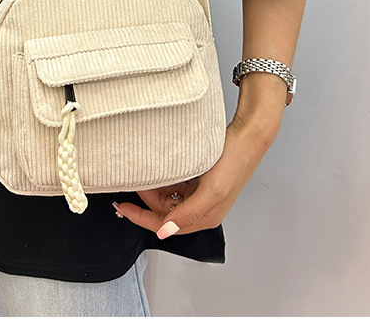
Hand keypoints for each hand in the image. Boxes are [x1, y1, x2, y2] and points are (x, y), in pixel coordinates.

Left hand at [113, 117, 271, 237]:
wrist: (247, 137)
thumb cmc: (235, 162)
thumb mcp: (211, 191)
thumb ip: (187, 214)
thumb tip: (164, 232)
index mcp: (204, 218)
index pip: (164, 225)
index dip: (140, 217)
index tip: (122, 206)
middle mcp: (201, 209)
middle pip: (163, 210)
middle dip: (147, 196)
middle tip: (136, 179)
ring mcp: (200, 194)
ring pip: (167, 196)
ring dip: (154, 185)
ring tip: (145, 172)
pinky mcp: (200, 179)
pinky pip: (174, 183)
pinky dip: (164, 177)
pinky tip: (159, 167)